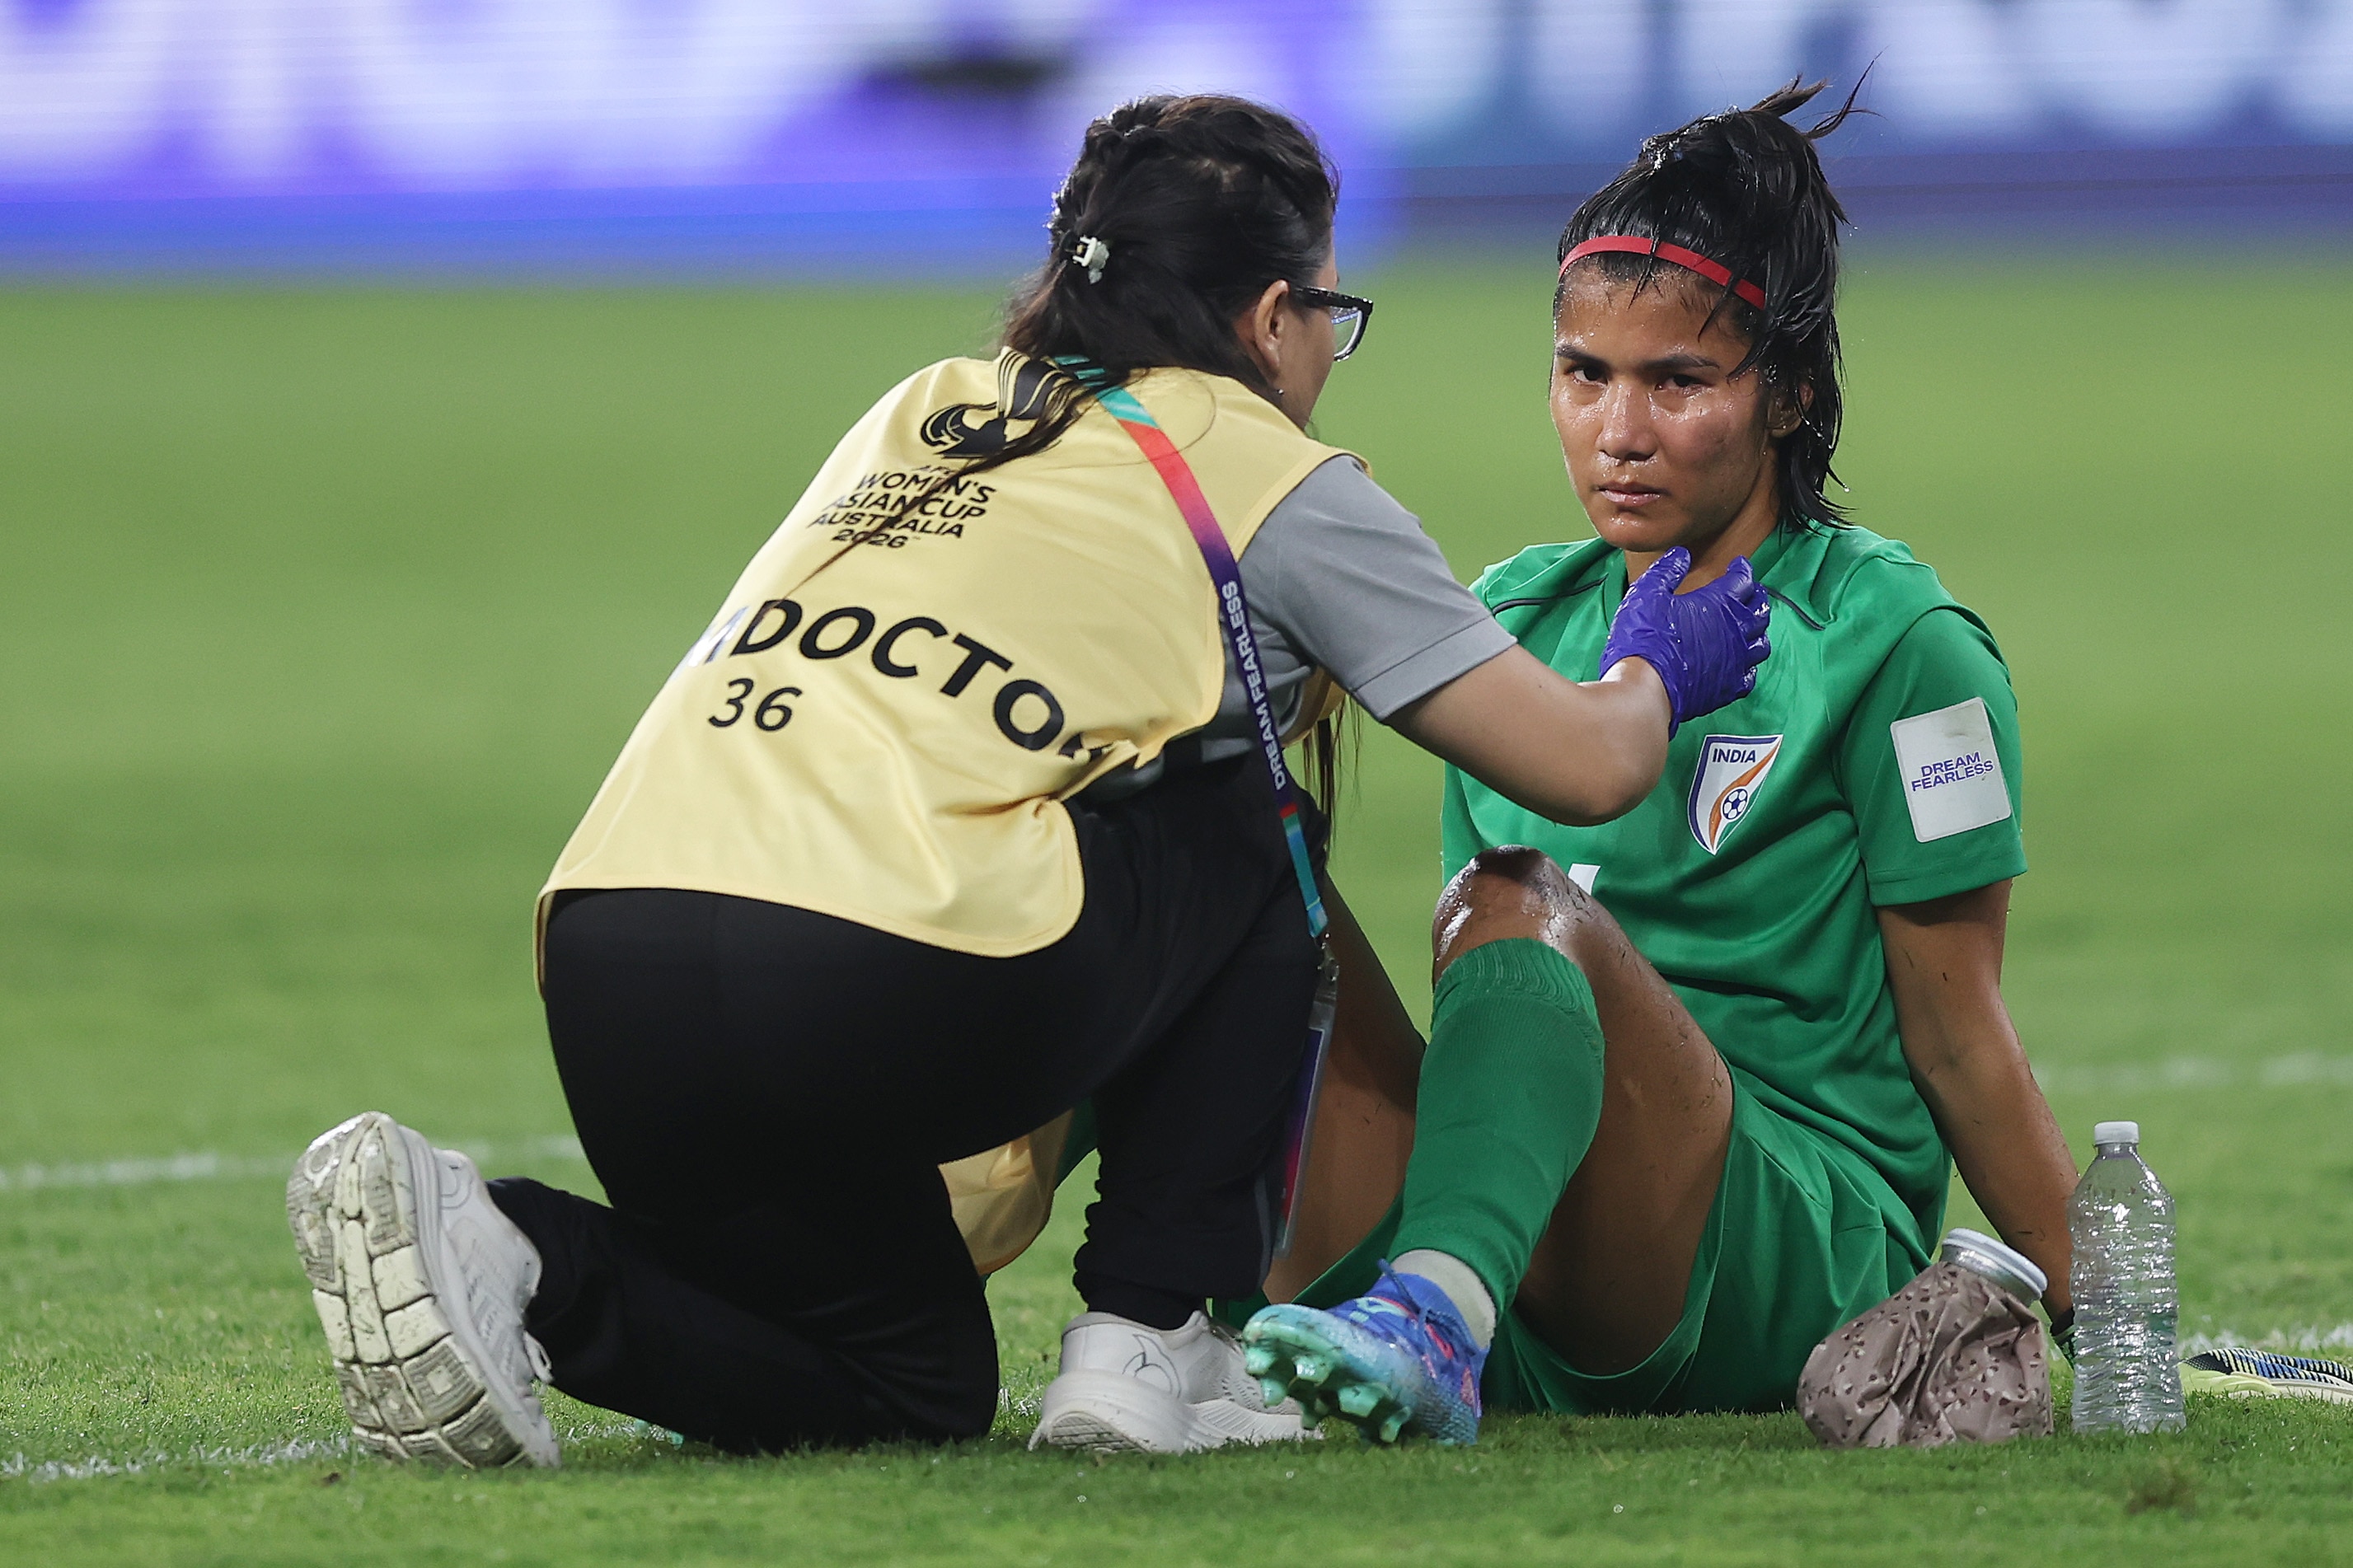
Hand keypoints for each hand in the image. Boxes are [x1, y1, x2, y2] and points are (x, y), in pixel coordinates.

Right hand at [1598, 547, 1770, 732]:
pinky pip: (1749, 676)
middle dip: (1756, 597)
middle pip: (1759, 610)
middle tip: (1751, 592)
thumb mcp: (1647, 593)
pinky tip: (1742, 665)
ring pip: (1760, 643)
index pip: (1742, 579)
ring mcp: (1735, 661)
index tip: (1738, 565)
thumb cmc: (1645, 638)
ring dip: (1758, 631)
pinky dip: (1749, 667)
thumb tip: (1681, 554)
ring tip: (1752, 626)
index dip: (1742, 569)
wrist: (1645, 688)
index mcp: (1719, 603)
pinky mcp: (1728, 688)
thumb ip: (1667, 571)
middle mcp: (1735, 631)